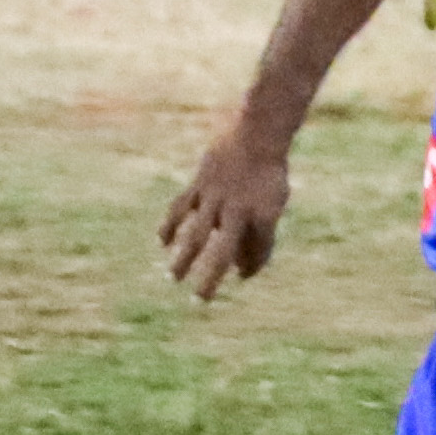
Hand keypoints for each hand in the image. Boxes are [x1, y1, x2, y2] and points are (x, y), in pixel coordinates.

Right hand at [158, 132, 292, 297]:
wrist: (257, 133)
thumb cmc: (269, 172)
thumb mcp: (274, 204)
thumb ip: (261, 234)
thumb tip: (243, 265)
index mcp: (255, 215)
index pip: (253, 251)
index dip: (251, 266)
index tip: (242, 276)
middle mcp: (233, 209)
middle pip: (219, 251)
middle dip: (209, 277)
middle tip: (199, 301)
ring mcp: (213, 196)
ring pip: (195, 233)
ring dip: (183, 257)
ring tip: (173, 277)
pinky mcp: (199, 184)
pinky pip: (180, 208)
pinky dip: (169, 225)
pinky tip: (161, 241)